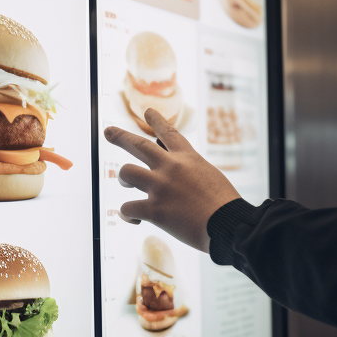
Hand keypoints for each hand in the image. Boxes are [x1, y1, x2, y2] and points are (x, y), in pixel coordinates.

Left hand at [104, 108, 240, 252]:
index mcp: (188, 158)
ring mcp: (160, 188)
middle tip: (108, 131)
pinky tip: (133, 218)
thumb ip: (191, 170)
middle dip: (120, 136)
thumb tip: (178, 171)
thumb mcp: (211, 176)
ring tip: (126, 184)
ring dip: (124, 179)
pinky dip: (128, 214)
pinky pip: (128, 208)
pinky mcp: (155, 210)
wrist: (228, 224)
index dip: (156, 120)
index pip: (169, 133)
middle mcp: (171, 168)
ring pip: (126, 173)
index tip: (147, 111)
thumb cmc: (225, 205)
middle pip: (138, 145)